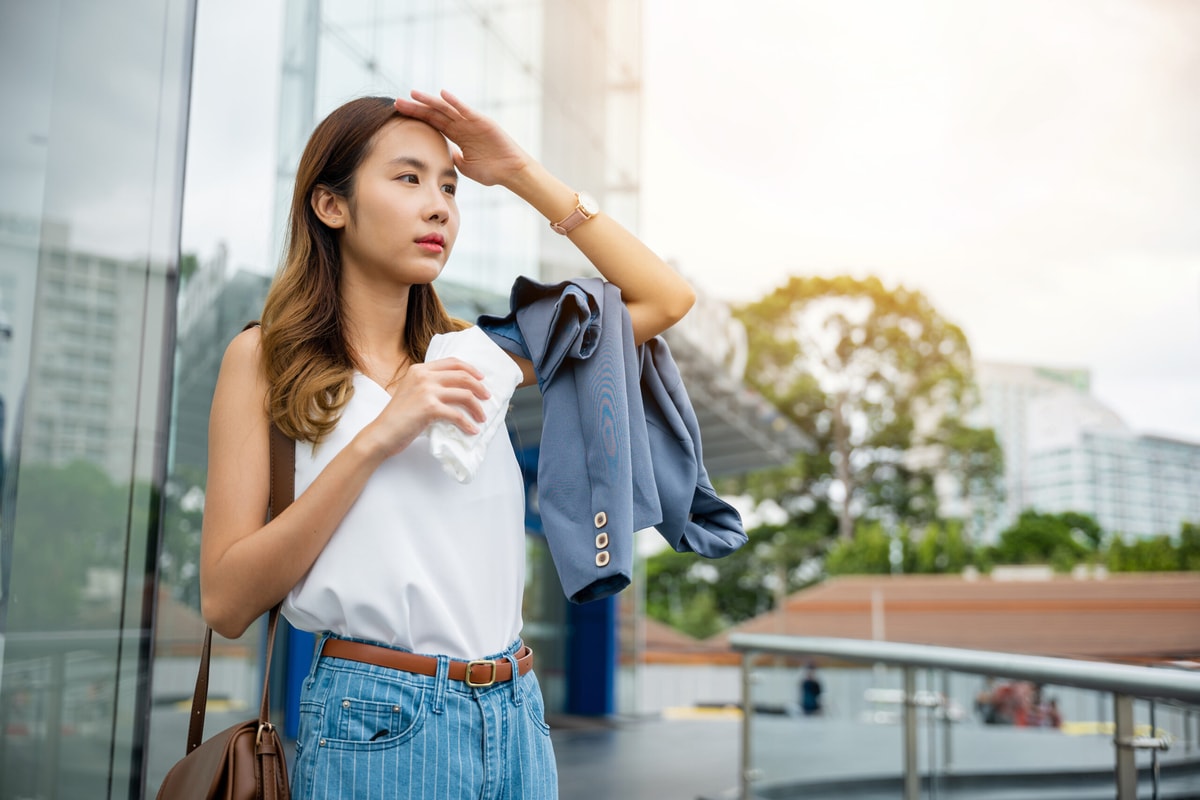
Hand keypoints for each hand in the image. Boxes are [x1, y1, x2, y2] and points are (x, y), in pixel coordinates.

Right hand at [365, 358, 489, 456]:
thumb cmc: (397, 417)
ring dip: (477, 407)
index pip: (452, 362)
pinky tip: (471, 430)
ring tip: (481, 417)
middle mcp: (423, 376)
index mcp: (419, 369)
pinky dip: (467, 423)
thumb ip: (429, 385)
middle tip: (487, 398)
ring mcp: (426, 391)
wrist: (381, 433)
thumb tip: (456, 390)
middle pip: (462, 376)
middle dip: (479, 387)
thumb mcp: (411, 392)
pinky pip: (457, 415)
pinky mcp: (429, 408)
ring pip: (464, 395)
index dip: (471, 369)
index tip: (481, 378)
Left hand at [394, 90, 530, 186]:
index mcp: (457, 135)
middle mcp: (462, 125)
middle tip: (397, 101)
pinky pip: (466, 110)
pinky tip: (442, 94)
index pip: (432, 123)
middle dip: (416, 107)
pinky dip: (455, 102)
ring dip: (429, 101)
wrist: (510, 172)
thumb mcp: (464, 166)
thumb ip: (452, 158)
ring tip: (413, 94)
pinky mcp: (482, 121)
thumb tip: (440, 155)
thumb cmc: (491, 171)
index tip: (398, 113)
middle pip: (434, 113)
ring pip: (446, 108)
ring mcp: (471, 122)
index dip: (416, 117)